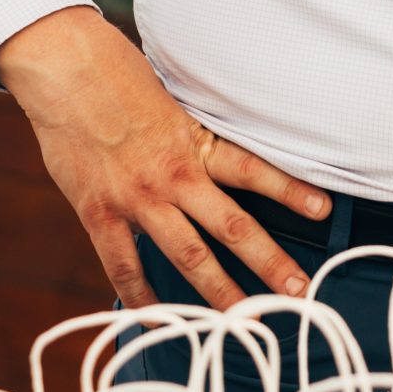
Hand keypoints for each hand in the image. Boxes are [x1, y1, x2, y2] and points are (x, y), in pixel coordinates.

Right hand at [0, 7, 330, 309]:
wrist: (67, 71)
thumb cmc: (120, 76)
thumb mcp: (171, 99)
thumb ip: (192, 135)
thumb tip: (213, 153)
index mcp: (196, 142)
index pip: (255, 169)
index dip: (292, 191)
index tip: (325, 210)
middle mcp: (174, 175)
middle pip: (232, 226)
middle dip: (269, 262)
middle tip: (299, 290)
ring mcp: (138, 198)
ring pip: (188, 256)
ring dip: (221, 291)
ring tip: (246, 319)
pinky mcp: (100, 214)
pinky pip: (125, 267)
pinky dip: (143, 297)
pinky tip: (160, 320)